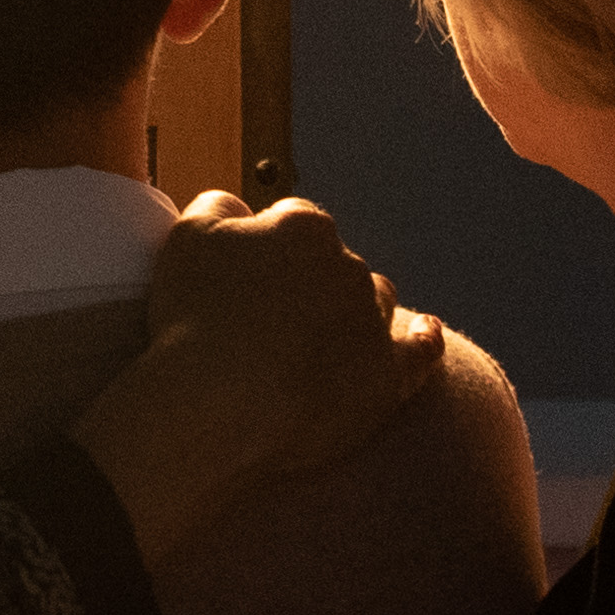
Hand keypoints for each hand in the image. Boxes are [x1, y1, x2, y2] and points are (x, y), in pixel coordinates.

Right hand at [76, 192, 439, 562]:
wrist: (216, 408)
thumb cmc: (192, 318)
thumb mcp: (188, 236)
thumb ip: (220, 206)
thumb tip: (241, 209)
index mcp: (304, 226)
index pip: (292, 222)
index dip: (266, 248)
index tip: (244, 279)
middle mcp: (348, 266)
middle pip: (333, 263)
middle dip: (308, 281)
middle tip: (268, 320)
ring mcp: (372, 323)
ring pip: (375, 301)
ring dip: (355, 310)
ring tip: (320, 338)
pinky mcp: (388, 378)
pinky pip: (421, 351)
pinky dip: (424, 338)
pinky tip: (426, 330)